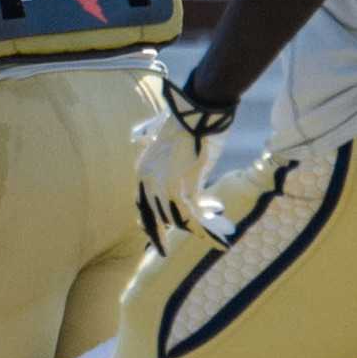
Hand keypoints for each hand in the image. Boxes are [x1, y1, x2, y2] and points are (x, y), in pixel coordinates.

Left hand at [134, 74, 236, 250]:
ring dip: (201, 230)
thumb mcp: (158, 132)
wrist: (195, 112)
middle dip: (171, 232)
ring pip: (180, 219)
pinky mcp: (185, 186)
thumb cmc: (183, 120)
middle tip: (182, 245)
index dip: (150, 223)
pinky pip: (195, 216)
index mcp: (142, 171)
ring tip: (220, 235)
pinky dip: (209, 229)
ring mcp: (165, 185)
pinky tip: (221, 234)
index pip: (142, 205)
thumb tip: (136, 134)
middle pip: (159, 216)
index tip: (156, 238)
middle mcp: (148, 181)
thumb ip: (145, 136)